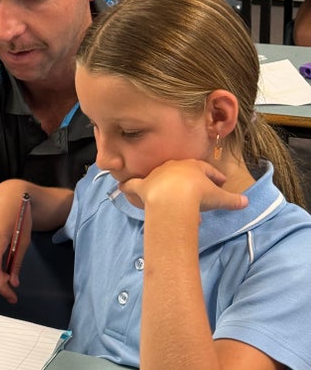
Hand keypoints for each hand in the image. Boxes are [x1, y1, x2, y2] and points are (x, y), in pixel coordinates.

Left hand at [121, 159, 249, 213]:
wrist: (175, 197)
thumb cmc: (198, 194)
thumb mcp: (219, 197)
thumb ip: (232, 199)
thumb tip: (247, 202)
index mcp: (192, 166)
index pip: (205, 169)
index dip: (213, 175)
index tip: (219, 180)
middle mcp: (173, 166)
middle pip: (181, 171)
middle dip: (188, 179)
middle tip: (195, 190)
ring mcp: (156, 175)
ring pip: (159, 176)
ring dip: (162, 183)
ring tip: (168, 194)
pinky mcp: (143, 186)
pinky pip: (132, 185)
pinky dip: (127, 187)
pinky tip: (122, 187)